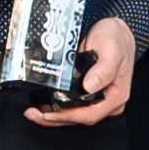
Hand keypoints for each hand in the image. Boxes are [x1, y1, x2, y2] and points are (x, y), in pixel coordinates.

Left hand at [25, 15, 138, 129]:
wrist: (113, 30)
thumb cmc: (116, 38)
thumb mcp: (112, 50)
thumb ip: (104, 69)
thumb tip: (89, 86)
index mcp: (116, 96)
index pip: (91, 114)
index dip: (70, 116)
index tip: (51, 114)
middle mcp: (106, 101)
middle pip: (79, 118)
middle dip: (54, 119)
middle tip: (33, 114)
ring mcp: (95, 98)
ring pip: (72, 114)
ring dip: (51, 116)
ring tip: (32, 112)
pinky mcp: (85, 93)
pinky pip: (70, 104)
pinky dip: (55, 107)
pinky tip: (41, 105)